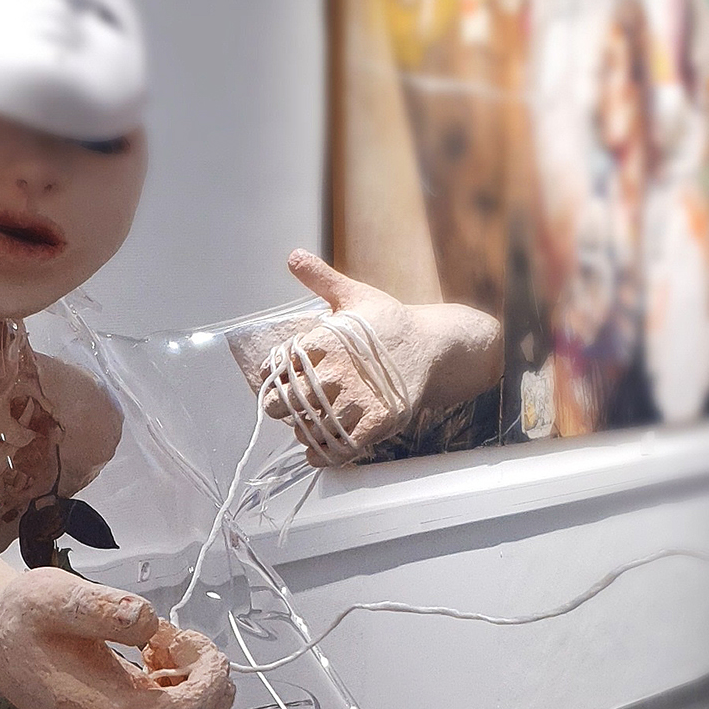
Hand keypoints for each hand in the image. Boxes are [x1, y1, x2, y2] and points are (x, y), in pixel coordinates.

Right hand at [0, 572, 231, 708]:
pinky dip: (171, 695)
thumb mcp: (54, 595)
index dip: (208, 671)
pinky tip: (145, 668)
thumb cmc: (25, 618)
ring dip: (184, 682)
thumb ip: (101, 607)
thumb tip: (145, 622)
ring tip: (149, 649)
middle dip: (197, 672)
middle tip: (166, 636)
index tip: (186, 635)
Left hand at [234, 251, 501, 465]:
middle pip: (290, 399)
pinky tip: (316, 450)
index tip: (274, 378)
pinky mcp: (377, 421)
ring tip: (302, 425)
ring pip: (312, 426)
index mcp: (329, 340)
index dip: (273, 374)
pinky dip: (323, 453)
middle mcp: (340, 371)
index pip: (282, 364)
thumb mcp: (355, 294)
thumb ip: (321, 279)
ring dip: (301, 429)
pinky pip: (341, 446)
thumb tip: (292, 256)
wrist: (435, 344)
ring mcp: (359, 398)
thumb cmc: (390, 320)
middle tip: (282, 405)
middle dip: (279, 405)